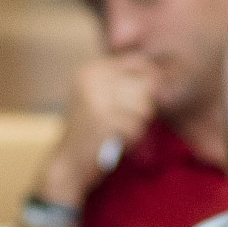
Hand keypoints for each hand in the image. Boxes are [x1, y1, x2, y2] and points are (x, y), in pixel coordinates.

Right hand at [37, 54, 157, 206]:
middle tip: (127, 122)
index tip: (148, 99)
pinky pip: (137, 126)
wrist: (67, 164)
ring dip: (138, 124)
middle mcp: (93, 79)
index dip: (151, 79)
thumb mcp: (99, 98)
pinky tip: (117, 142)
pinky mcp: (103, 121)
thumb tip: (160, 78)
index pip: (138, 62)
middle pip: (145, 85)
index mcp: (91, 70)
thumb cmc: (89, 133)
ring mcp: (96, 98)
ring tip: (120, 132)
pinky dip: (132, 138)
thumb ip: (123, 84)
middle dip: (144, 107)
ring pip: (144, 106)